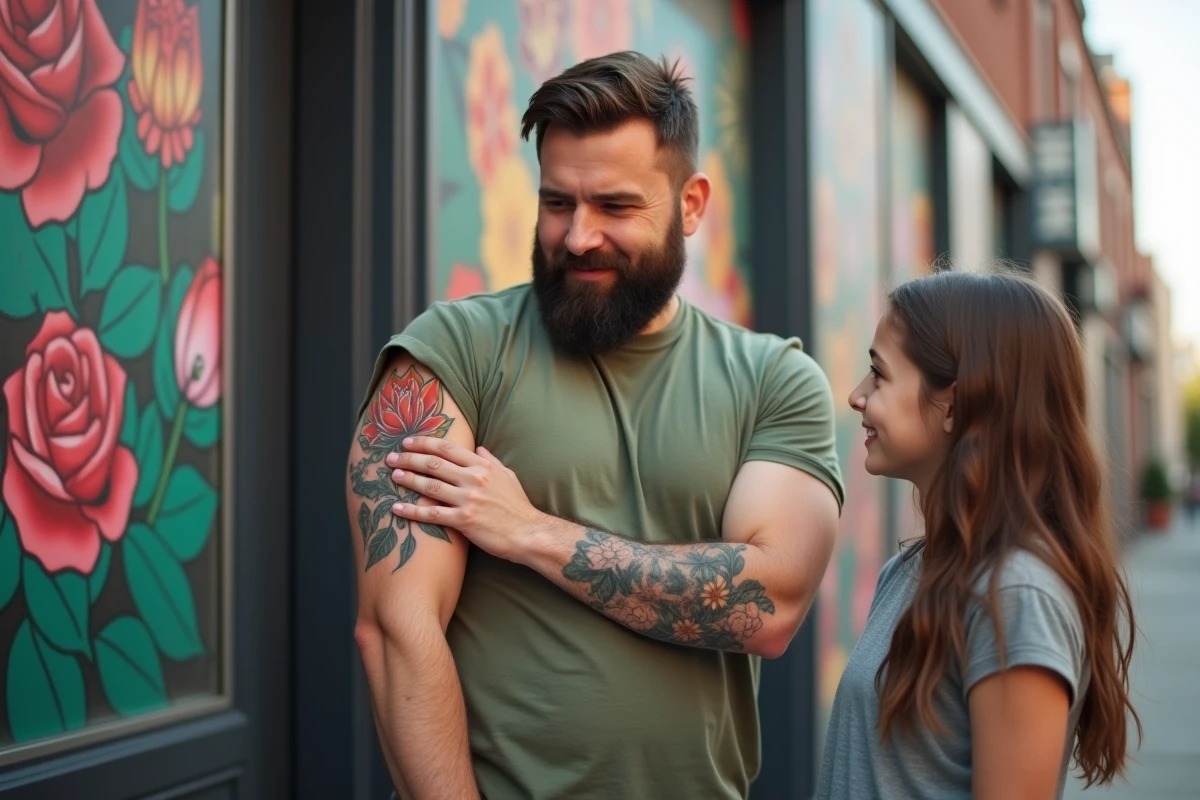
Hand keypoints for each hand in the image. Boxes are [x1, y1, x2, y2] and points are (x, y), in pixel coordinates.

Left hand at [386, 437, 546, 561]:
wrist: (528, 533)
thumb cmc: (518, 506)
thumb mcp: (508, 476)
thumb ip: (491, 460)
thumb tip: (479, 448)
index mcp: (482, 465)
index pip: (447, 448)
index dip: (424, 443)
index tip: (407, 442)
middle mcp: (473, 478)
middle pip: (433, 463)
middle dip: (409, 458)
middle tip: (391, 458)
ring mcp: (468, 499)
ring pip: (430, 485)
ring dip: (408, 479)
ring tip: (393, 476)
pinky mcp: (464, 521)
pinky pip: (432, 514)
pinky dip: (412, 510)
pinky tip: (397, 508)